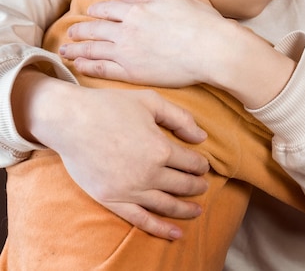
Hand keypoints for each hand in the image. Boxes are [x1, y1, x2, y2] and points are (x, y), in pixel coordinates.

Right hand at [14, 68, 209, 239]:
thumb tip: (202, 137)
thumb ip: (179, 118)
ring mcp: (129, 190)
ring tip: (198, 210)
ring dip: (185, 209)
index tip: (204, 165)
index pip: (191, 162)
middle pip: (182, 185)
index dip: (201, 165)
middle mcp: (148, 173)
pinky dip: (161, 228)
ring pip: (166, 205)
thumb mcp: (150, 101)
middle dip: (197, 186)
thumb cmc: (110, 105)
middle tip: (204, 185)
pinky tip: (176, 233)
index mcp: (160, 148)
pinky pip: (141, 220)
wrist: (71, 120)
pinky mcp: (112, 200)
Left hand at [61, 0, 231, 85]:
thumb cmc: (199, 22)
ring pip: (93, 49)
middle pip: (94, 29)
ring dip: (77, 49)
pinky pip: (102, 69)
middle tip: (70, 33)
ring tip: (65, 51)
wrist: (211, 49)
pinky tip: (79, 67)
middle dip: (80, 30)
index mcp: (137, 9)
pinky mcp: (132, 72)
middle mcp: (127, 29)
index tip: (89, 14)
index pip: (107, 9)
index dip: (95, 12)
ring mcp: (127, 52)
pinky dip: (88, 67)